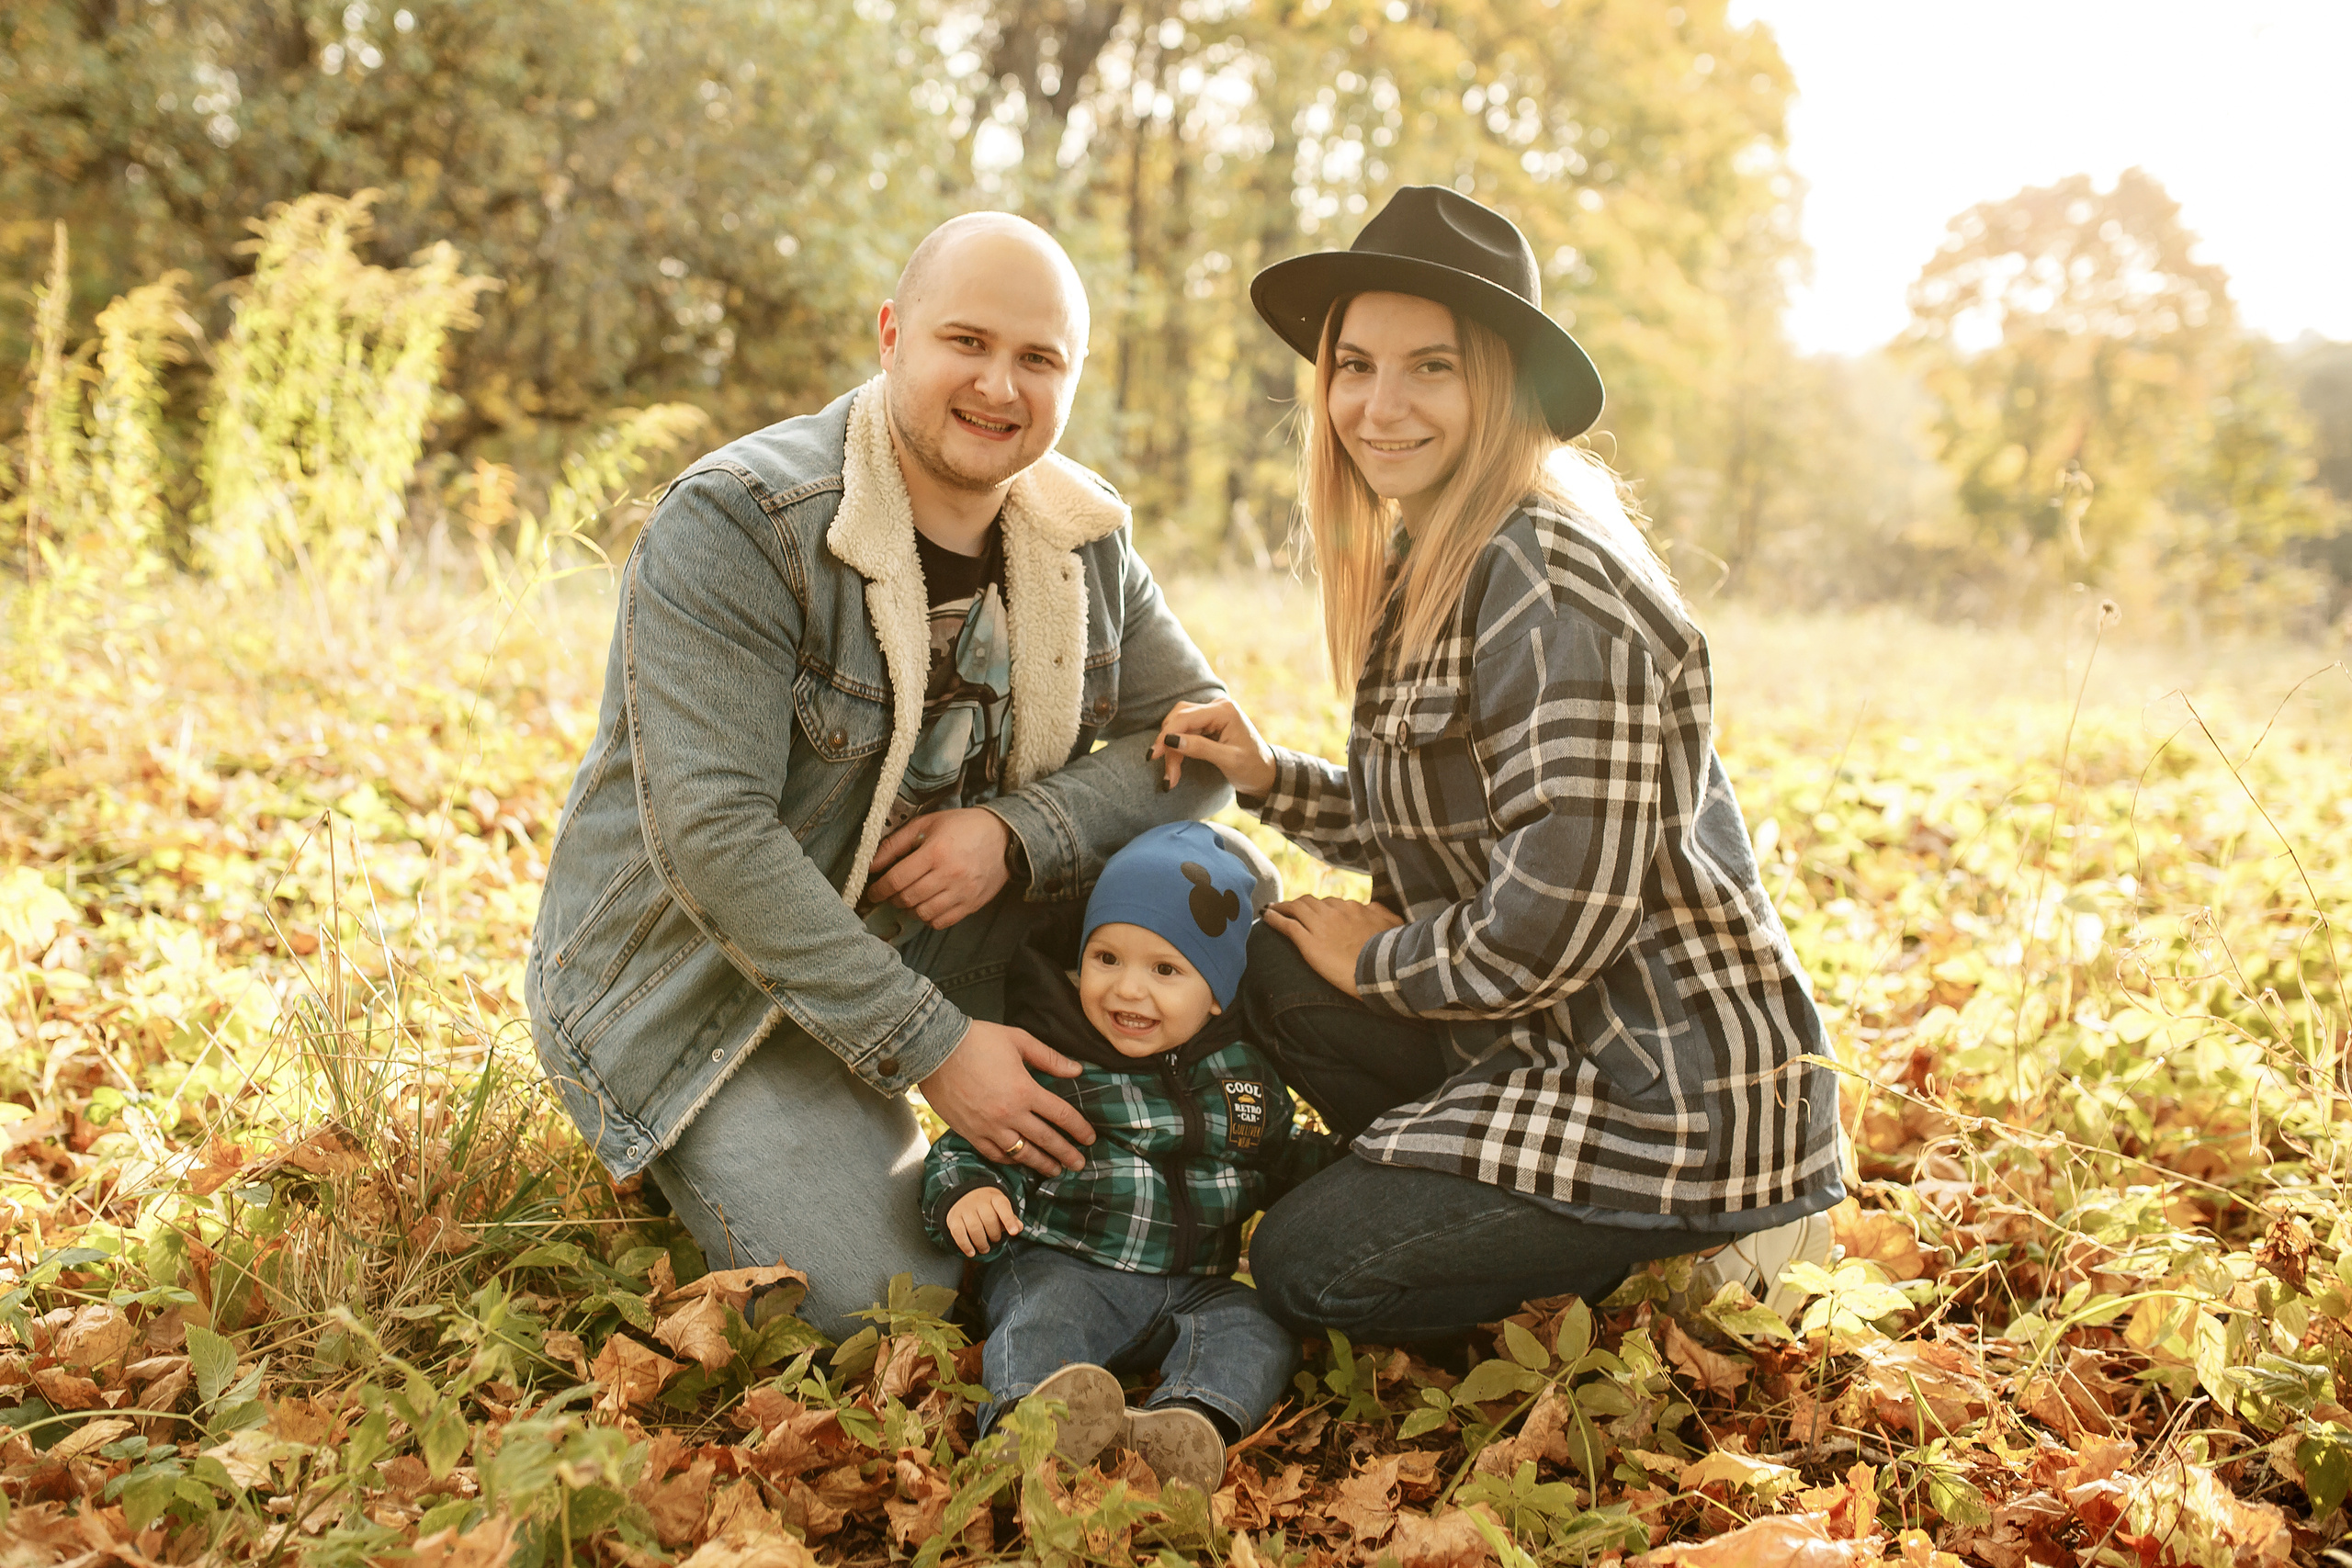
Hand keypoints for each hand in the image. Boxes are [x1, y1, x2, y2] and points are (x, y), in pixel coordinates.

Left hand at [866, 808, 1011, 929]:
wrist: (1004, 837)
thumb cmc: (962, 827)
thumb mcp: (926, 824)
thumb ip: (895, 844)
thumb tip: (870, 865)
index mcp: (935, 852)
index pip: (897, 880)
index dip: (879, 889)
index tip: (872, 892)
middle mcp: (949, 874)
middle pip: (907, 898)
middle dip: (892, 898)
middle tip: (890, 893)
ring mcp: (962, 892)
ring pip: (923, 913)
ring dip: (910, 909)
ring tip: (909, 898)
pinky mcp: (972, 904)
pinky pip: (942, 922)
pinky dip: (929, 918)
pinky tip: (927, 905)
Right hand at [919, 1019, 1094, 1177]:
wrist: (934, 1050)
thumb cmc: (977, 1040)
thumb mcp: (1018, 1040)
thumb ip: (1050, 1058)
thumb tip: (1077, 1070)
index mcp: (1025, 1090)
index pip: (1061, 1115)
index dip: (1079, 1129)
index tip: (1090, 1138)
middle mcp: (1010, 1114)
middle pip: (1046, 1140)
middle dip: (1066, 1154)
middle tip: (1079, 1165)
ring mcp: (989, 1127)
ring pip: (1022, 1153)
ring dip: (1041, 1164)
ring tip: (1054, 1171)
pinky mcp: (970, 1133)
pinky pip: (995, 1154)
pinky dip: (1010, 1160)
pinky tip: (1019, 1162)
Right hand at [945, 1187, 1022, 1256]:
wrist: (965, 1196)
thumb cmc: (988, 1208)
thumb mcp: (1002, 1209)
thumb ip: (1011, 1219)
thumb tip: (1019, 1227)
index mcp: (994, 1197)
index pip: (1002, 1206)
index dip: (1009, 1219)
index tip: (1014, 1232)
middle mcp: (979, 1201)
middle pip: (989, 1219)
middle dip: (995, 1235)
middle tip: (995, 1240)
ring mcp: (965, 1208)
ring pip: (974, 1228)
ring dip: (981, 1243)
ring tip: (985, 1249)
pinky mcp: (953, 1218)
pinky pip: (958, 1233)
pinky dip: (965, 1245)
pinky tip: (972, 1252)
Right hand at [1149, 697, 1276, 795]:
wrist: (1266, 775)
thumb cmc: (1252, 768)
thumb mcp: (1228, 760)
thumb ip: (1200, 748)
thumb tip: (1171, 741)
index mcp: (1225, 711)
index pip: (1186, 717)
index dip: (1167, 736)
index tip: (1153, 756)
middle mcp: (1217, 707)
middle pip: (1179, 719)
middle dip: (1168, 747)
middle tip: (1167, 774)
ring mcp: (1212, 714)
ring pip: (1178, 725)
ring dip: (1171, 750)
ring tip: (1171, 776)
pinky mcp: (1208, 724)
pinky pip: (1184, 731)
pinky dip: (1177, 749)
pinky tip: (1175, 767)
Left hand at [1264, 895, 1405, 998]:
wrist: (1381, 971)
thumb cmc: (1390, 952)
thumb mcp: (1393, 925)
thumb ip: (1381, 912)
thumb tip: (1372, 908)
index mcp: (1354, 908)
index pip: (1331, 902)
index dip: (1319, 906)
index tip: (1312, 911)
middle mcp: (1335, 912)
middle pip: (1310, 902)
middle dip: (1297, 903)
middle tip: (1287, 908)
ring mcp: (1320, 926)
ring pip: (1296, 909)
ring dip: (1282, 907)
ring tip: (1272, 909)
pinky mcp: (1309, 942)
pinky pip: (1287, 925)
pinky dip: (1274, 919)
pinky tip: (1266, 917)